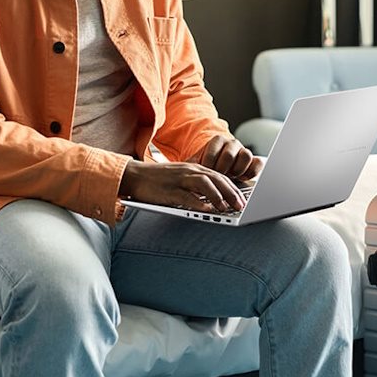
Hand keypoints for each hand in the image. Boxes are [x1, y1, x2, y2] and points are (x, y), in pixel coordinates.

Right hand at [119, 160, 245, 212]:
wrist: (134, 175)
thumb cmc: (157, 179)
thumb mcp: (180, 177)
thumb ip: (196, 184)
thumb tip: (212, 198)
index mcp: (193, 167)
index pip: (219, 176)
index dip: (233, 187)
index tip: (242, 199)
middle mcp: (189, 171)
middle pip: (216, 179)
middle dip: (231, 193)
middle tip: (240, 206)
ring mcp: (179, 179)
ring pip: (205, 184)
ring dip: (218, 196)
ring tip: (226, 208)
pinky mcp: (169, 190)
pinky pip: (187, 196)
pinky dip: (198, 202)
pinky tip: (207, 209)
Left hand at [195, 135, 262, 180]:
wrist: (218, 170)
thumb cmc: (206, 168)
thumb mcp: (197, 165)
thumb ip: (192, 166)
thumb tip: (181, 170)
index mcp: (217, 141)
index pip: (214, 149)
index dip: (209, 163)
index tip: (205, 172)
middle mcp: (232, 144)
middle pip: (229, 154)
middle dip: (222, 169)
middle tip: (217, 176)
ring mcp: (244, 151)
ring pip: (246, 155)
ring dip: (237, 169)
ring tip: (230, 177)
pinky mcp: (254, 162)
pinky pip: (258, 163)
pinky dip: (252, 171)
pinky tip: (242, 178)